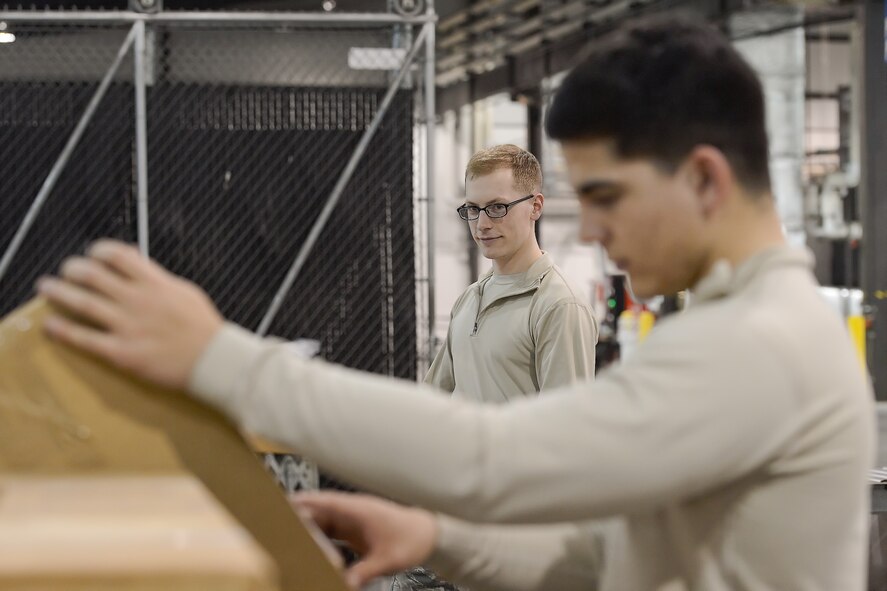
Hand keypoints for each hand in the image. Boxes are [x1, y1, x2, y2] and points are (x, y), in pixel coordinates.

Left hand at [36, 240, 223, 389]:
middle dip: (73, 269)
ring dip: (59, 293)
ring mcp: (128, 326)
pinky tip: (50, 325)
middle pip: (94, 275)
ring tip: (45, 288)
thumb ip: (158, 277)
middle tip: (66, 271)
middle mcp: (138, 300)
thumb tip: (137, 260)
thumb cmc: (203, 327)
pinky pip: (85, 339)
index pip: (119, 255)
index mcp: (155, 284)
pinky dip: (64, 331)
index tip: (93, 254)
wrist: (213, 360)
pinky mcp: (122, 352)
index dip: (100, 251)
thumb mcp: (184, 292)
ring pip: (83, 303)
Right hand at [291, 491, 437, 589]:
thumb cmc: (411, 541)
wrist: (428, 535)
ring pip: (321, 520)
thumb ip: (365, 571)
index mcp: (357, 509)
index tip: (282, 506)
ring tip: (284, 538)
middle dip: (297, 518)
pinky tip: (305, 546)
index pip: (323, 502)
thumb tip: (345, 583)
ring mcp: (351, 518)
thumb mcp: (388, 560)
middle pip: (317, 511)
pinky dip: (317, 537)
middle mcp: (351, 510)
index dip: (302, 503)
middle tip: (274, 528)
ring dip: (305, 528)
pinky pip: (328, 530)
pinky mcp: (352, 528)